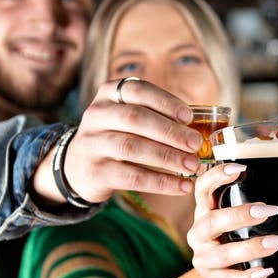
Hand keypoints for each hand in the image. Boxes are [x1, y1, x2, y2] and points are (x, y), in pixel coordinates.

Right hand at [48, 78, 203, 203]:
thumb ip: (157, 116)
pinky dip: (161, 182)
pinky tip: (182, 186)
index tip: (189, 116)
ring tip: (192, 165)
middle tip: (196, 144)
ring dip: (167, 157)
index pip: (137, 90)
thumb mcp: (128, 118)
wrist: (77, 166)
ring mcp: (92, 143)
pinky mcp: (95, 171)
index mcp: (108, 94)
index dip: (165, 102)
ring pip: (132, 147)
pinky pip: (132, 176)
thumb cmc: (117, 136)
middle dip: (171, 132)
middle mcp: (96, 115)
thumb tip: (200, 127)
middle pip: (136, 119)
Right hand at [188, 163, 277, 277]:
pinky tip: (266, 271)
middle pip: (212, 221)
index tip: (241, 168)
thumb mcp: (239, 223)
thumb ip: (257, 206)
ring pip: (223, 253)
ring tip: (277, 242)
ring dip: (252, 247)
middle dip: (240, 215)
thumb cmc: (237, 243)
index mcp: (205, 211)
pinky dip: (249, 276)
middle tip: (270, 210)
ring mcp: (204, 259)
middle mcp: (199, 233)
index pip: (203, 188)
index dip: (217, 176)